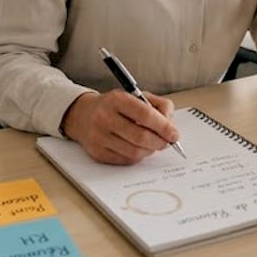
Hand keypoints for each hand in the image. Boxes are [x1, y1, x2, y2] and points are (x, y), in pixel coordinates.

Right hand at [61, 90, 178, 164]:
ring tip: (153, 144)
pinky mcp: (98, 153)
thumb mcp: (136, 96)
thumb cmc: (114, 106)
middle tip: (167, 142)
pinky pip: (126, 160)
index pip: (145, 115)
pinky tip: (138, 148)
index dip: (164, 127)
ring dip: (150, 150)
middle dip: (160, 142)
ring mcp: (99, 137)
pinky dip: (138, 156)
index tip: (174, 134)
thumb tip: (170, 124)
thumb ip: (158, 105)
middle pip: (141, 136)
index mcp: (117, 100)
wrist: (82, 115)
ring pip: (135, 151)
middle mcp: (105, 117)